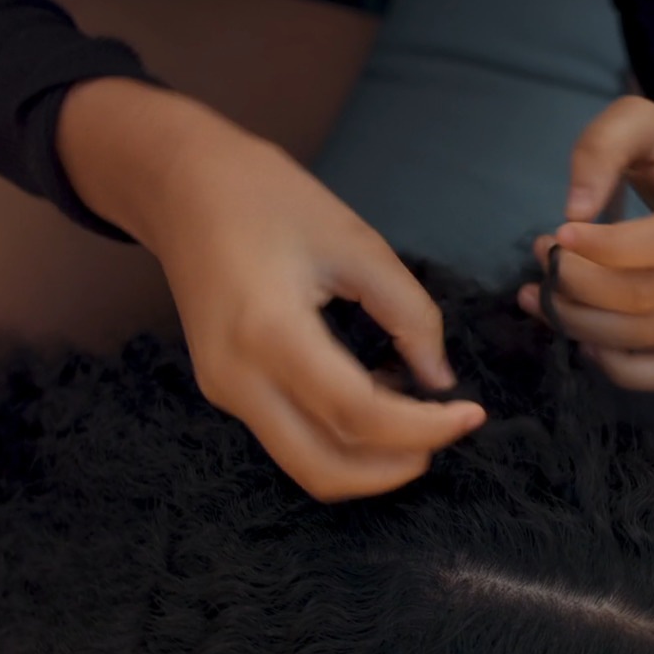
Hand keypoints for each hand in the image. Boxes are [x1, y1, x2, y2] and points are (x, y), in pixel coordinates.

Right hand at [59, 79, 485, 501]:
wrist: (180, 185)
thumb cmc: (270, 198)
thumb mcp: (358, 243)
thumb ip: (409, 314)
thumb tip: (440, 379)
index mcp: (271, 333)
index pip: (357, 415)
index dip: (424, 428)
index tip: (472, 414)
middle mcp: (238, 378)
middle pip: (324, 468)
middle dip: (395, 468)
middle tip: (448, 431)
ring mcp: (224, 390)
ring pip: (305, 464)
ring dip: (369, 459)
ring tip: (413, 409)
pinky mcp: (223, 389)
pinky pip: (290, 437)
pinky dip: (340, 436)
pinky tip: (375, 392)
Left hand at [517, 93, 653, 390]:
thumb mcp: (634, 120)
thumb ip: (600, 150)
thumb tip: (576, 211)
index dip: (609, 249)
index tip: (556, 237)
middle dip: (584, 287)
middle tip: (542, 263)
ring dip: (587, 325)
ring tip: (544, 298)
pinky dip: (624, 370)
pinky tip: (586, 342)